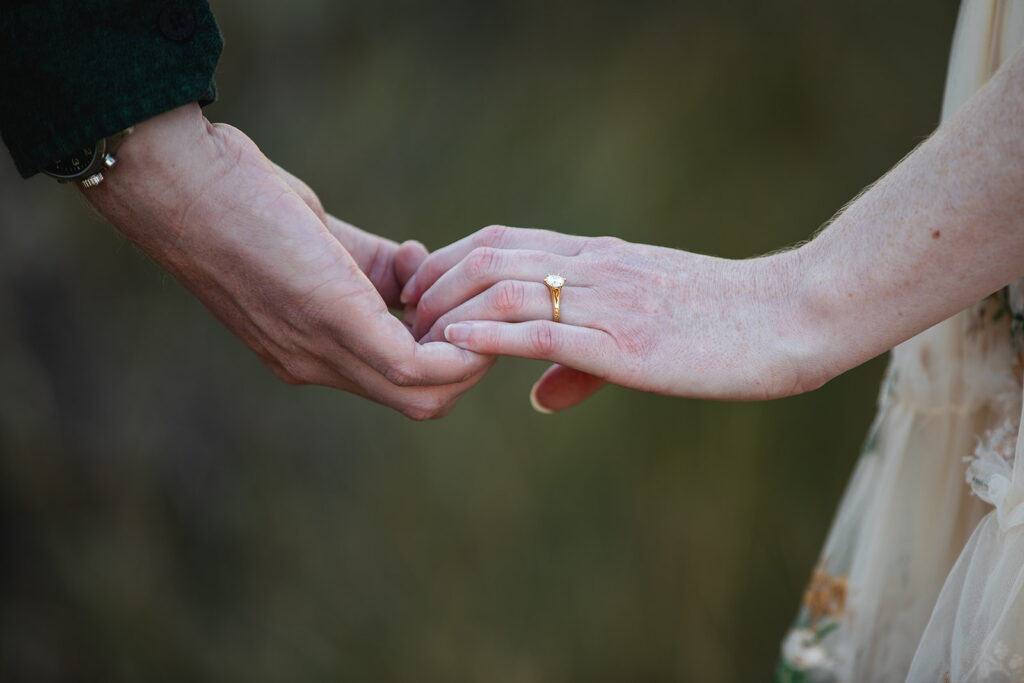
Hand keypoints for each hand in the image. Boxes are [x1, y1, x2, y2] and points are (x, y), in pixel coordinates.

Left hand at [85, 103, 493, 419]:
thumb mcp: (315, 243)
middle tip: (474, 307)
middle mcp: (316, 364)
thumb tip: (414, 273)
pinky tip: (456, 287)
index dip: (440, 352)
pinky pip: (419, 363)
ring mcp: (325, 351)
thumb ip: (366, 267)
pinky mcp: (338, 321)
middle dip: (465, 362)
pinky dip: (455, 341)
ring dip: (468, 352)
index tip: (448, 297)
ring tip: (473, 296)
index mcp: (308, 349)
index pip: (394, 382)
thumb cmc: (236, 200)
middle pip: (419, 403)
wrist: (181, 186)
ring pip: (426, 395)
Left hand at [401, 225, 823, 409]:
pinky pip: (542, 332)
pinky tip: (455, 346)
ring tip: (419, 337)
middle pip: (490, 256)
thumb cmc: (723, 321)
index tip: (424, 290)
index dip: (451, 260)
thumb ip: (583, 360)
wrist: (789, 316)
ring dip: (451, 310)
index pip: (505, 240)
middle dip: (436, 283)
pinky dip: (489, 336)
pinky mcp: (626, 343)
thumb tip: (537, 396)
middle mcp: (595, 268)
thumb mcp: (648, 327)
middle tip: (407, 316)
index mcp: (599, 257)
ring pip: (505, 287)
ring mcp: (608, 302)